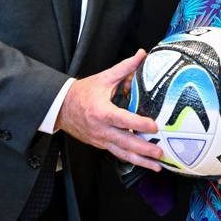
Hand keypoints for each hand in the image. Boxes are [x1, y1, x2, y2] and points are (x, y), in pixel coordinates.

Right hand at [56, 49, 162, 170]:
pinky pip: (117, 153)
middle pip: (125, 142)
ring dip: (140, 161)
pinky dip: (131, 159)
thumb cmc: (82, 92)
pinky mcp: (100, 144)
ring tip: (156, 166)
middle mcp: (101, 128)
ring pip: (122, 153)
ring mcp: (100, 139)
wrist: (61, 107)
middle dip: (144, 150)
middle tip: (160, 153)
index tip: (155, 127)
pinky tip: (143, 163)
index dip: (139, 124)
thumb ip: (125, 67)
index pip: (123, 119)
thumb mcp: (104, 78)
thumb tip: (141, 54)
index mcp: (102, 111)